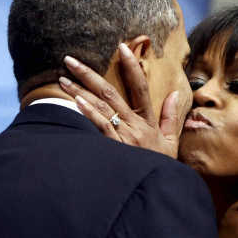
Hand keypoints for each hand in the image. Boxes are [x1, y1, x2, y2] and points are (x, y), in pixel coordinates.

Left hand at [60, 44, 188, 158]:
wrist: (157, 190)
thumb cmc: (160, 168)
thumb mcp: (170, 143)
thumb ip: (170, 118)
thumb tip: (174, 94)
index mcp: (148, 122)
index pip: (141, 88)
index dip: (132, 66)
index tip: (122, 47)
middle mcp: (135, 126)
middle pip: (111, 93)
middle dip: (89, 74)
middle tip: (70, 59)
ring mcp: (123, 137)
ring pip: (101, 107)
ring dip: (80, 90)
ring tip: (63, 78)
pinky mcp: (114, 148)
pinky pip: (100, 126)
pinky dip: (89, 112)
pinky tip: (76, 100)